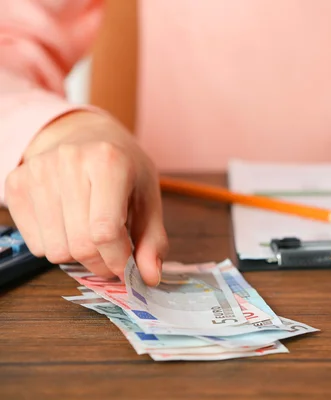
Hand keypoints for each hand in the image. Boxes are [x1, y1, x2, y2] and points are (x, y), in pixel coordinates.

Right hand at [4, 111, 167, 284]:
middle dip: (101, 263)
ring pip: (55, 249)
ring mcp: (38, 171)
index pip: (105, 232)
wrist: (84, 134)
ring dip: (78, 256)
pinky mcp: (17, 182)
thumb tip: (150, 277)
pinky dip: (56, 245)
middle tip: (112, 258)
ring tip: (91, 236)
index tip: (127, 268)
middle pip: (80, 244)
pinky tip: (69, 225)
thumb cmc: (122, 168)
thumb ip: (152, 239)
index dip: (117, 260)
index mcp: (109, 162)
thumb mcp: (147, 197)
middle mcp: (69, 161)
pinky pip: (35, 243)